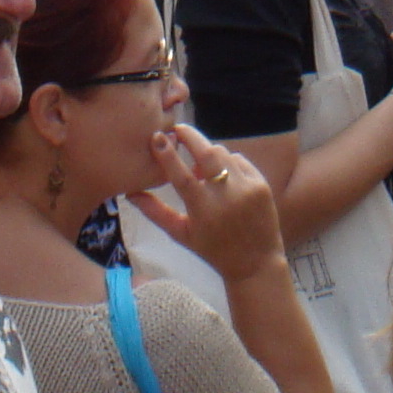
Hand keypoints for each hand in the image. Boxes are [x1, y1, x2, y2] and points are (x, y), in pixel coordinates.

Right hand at [128, 124, 290, 282]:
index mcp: (203, 210)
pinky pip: (239, 160)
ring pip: (223, 154)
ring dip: (209, 154)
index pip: (181, 175)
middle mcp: (227, 197)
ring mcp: (247, 188)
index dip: (167, 154)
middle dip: (190, 136)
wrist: (255, 263)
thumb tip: (130, 193)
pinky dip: (228, 162)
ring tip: (201, 166)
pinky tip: (222, 175)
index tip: (157, 136)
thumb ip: (155, 212)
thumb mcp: (181, 234)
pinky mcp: (261, 184)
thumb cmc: (213, 250)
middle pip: (207, 153)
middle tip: (178, 130)